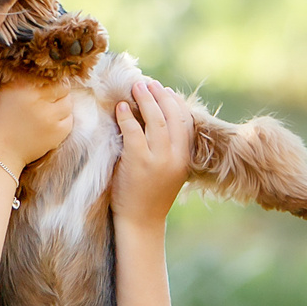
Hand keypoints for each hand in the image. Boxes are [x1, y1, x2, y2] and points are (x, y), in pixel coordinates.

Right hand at [0, 76, 74, 169]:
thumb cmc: (0, 119)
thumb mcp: (7, 91)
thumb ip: (27, 79)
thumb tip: (48, 72)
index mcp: (25, 89)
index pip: (53, 78)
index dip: (53, 80)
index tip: (49, 83)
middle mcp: (40, 103)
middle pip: (64, 90)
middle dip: (59, 92)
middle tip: (49, 97)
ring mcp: (50, 120)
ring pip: (68, 105)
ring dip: (62, 105)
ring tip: (49, 109)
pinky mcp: (57, 135)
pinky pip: (70, 121)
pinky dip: (63, 119)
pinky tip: (51, 121)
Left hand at [112, 80, 193, 228]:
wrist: (142, 222)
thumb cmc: (151, 195)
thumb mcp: (169, 170)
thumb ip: (169, 148)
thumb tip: (160, 119)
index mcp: (186, 157)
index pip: (185, 121)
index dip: (175, 102)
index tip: (164, 90)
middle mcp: (176, 156)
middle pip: (171, 115)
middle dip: (160, 95)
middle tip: (147, 83)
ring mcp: (158, 159)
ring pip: (155, 119)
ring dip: (145, 99)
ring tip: (135, 87)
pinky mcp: (139, 161)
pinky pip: (134, 131)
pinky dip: (127, 116)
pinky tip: (120, 107)